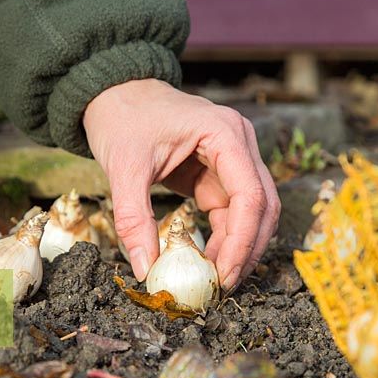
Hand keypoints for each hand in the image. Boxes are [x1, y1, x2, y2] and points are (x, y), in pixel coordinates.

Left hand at [83, 79, 279, 290]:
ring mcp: (232, 159)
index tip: (224, 275)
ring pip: (252, 212)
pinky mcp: (218, 173)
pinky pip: (231, 212)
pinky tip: (207, 260)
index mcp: (225, 133)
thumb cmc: (122, 118)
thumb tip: (146, 269)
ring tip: (214, 278)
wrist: (114, 92)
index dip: (242, 241)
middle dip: (247, 249)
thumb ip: (135, 220)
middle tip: (223, 285)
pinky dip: (223, 238)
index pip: (251, 196)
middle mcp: (239, 144)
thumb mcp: (123, 168)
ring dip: (238, 247)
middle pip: (262, 206)